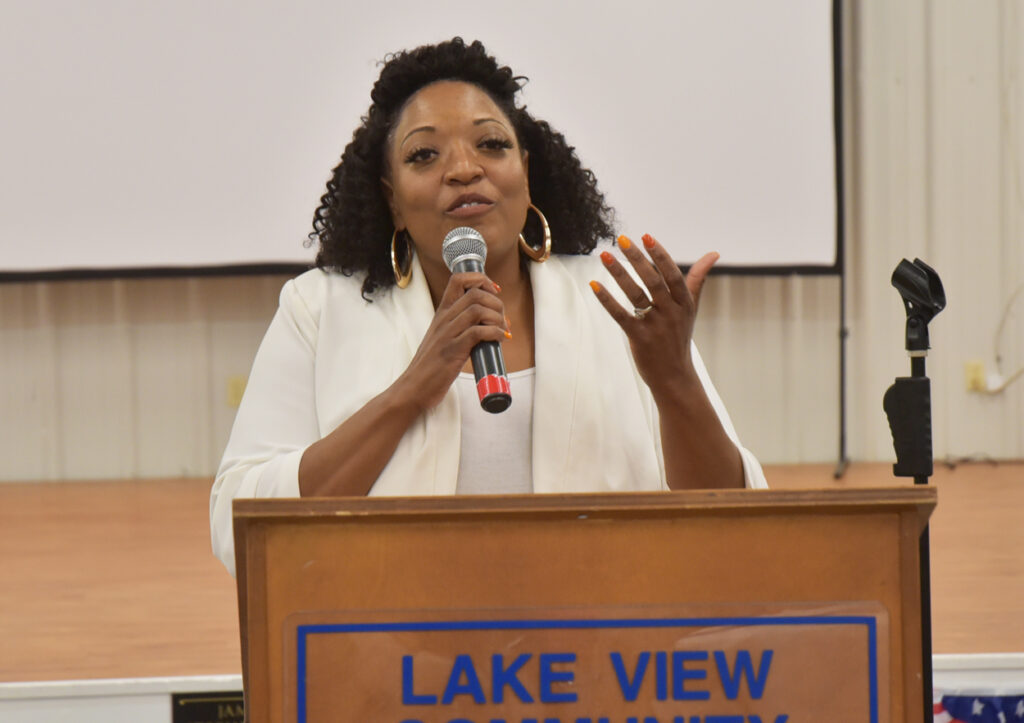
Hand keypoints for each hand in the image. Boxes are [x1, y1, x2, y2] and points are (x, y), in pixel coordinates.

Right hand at [395, 271, 509, 411]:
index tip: (494, 292)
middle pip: (475, 293)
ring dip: (497, 318)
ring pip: (477, 309)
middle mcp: (444, 319)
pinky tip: (499, 340)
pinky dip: (494, 333)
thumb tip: (488, 324)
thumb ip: (460, 327)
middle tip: (503, 320)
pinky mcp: (452, 351)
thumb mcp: (443, 338)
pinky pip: (478, 332)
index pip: (459, 280)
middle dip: (496, 302)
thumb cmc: (431, 367)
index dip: (481, 280)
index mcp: (441, 313)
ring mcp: (447, 334)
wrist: (413, 388)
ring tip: (502, 331)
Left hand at [589, 233, 717, 397]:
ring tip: (604, 255)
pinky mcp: (639, 337)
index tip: (647, 236)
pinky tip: (594, 284)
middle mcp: (671, 313)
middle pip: (653, 281)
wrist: (674, 376)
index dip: (660, 255)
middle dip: (637, 258)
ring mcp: (655, 326)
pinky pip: (621, 315)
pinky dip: (607, 300)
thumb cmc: (679, 337)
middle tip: (621, 239)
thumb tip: (714, 253)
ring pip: (635, 294)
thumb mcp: (690, 308)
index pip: (672, 275)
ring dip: (619, 273)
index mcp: (684, 303)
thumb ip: (697, 279)